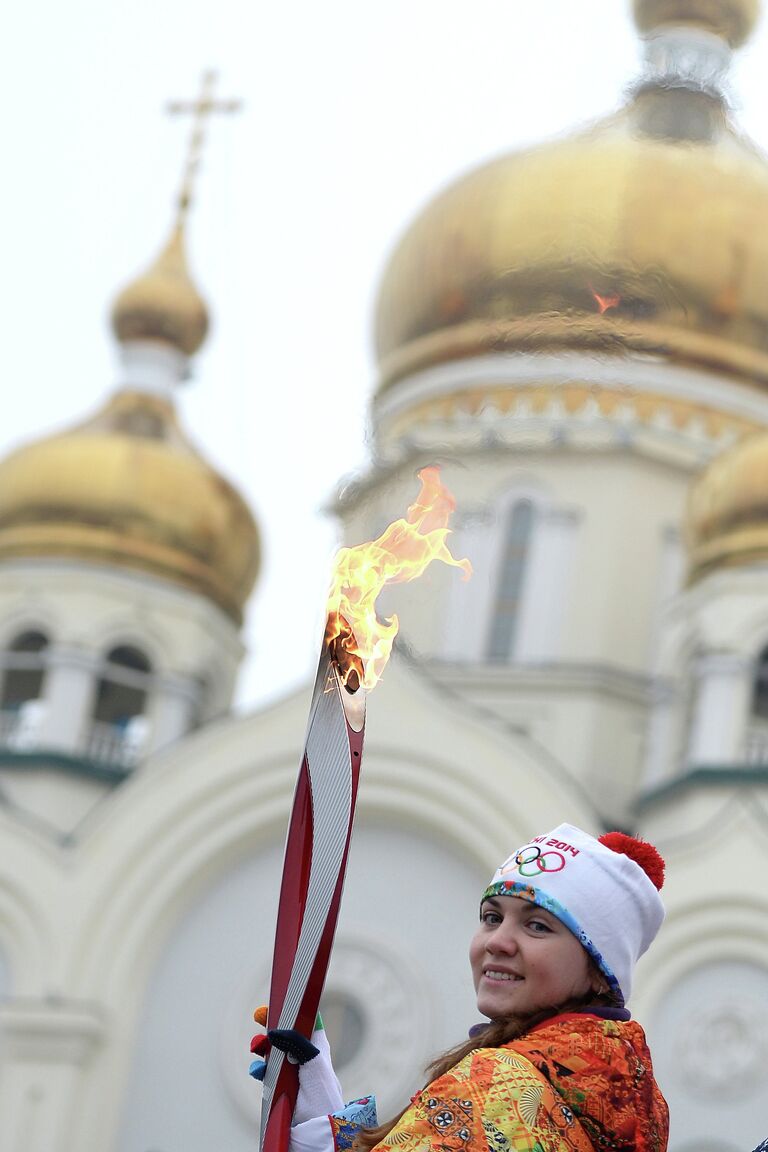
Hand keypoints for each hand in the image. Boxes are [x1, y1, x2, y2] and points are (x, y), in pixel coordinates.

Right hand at [249, 1006, 343, 1123]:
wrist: (316, 1126)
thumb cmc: (322, 1091)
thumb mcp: (313, 1060)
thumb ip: (296, 1042)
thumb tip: (274, 1032)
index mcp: (316, 1045)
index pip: (304, 1021)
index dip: (291, 1011)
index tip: (277, 1002)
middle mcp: (303, 1056)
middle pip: (284, 1034)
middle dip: (271, 1027)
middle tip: (259, 1017)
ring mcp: (291, 1071)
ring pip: (272, 1052)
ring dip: (262, 1047)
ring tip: (257, 1048)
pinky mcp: (280, 1086)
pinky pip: (265, 1073)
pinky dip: (259, 1069)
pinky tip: (257, 1071)